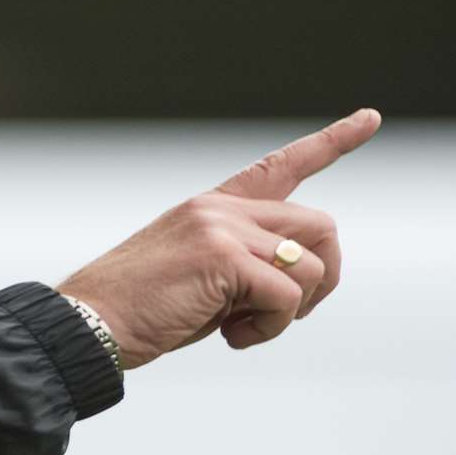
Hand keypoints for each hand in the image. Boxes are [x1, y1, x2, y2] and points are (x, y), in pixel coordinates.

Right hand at [56, 109, 380, 370]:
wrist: (84, 326)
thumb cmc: (132, 314)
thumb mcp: (195, 279)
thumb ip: (243, 266)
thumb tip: (296, 287)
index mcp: (209, 208)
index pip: (279, 166)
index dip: (331, 142)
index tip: (371, 117)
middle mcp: (219, 209)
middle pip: (320, 227)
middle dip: (321, 279)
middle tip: (283, 315)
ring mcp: (222, 228)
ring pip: (310, 266)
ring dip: (289, 313)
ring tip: (239, 330)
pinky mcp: (224, 258)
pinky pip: (286, 298)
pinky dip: (269, 328)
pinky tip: (230, 337)